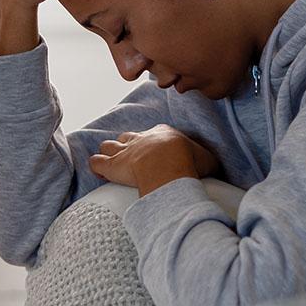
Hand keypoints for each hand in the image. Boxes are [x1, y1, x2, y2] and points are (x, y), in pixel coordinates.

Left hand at [90, 124, 220, 195]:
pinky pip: (97, 162)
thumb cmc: (189, 161)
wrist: (169, 166)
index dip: (151, 143)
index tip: (154, 151)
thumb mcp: (205, 159)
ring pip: (109, 146)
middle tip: (130, 156)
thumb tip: (210, 166)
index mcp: (162, 133)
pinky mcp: (113, 166)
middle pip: (127, 137)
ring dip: (108, 153)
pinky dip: (96, 166)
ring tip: (109, 161)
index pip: (152, 134)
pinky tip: (98, 171)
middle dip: (127, 145)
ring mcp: (125, 151)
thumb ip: (205, 160)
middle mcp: (141, 139)